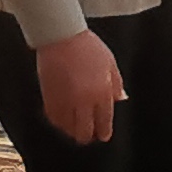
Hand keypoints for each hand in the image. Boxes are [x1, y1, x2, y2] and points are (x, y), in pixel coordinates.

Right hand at [33, 25, 123, 144]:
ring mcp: (65, 101)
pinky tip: (63, 119)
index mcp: (102, 92)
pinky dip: (59, 122)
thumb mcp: (110, 63)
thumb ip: (116, 84)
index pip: (104, 122)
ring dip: (73, 130)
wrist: (61, 36)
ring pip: (68, 128)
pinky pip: (54, 119)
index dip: (104, 132)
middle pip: (85, 131)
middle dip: (88, 136)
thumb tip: (121, 99)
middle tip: (89, 135)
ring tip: (75, 127)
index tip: (103, 135)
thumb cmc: (87, 46)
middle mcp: (83, 101)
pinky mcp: (49, 98)